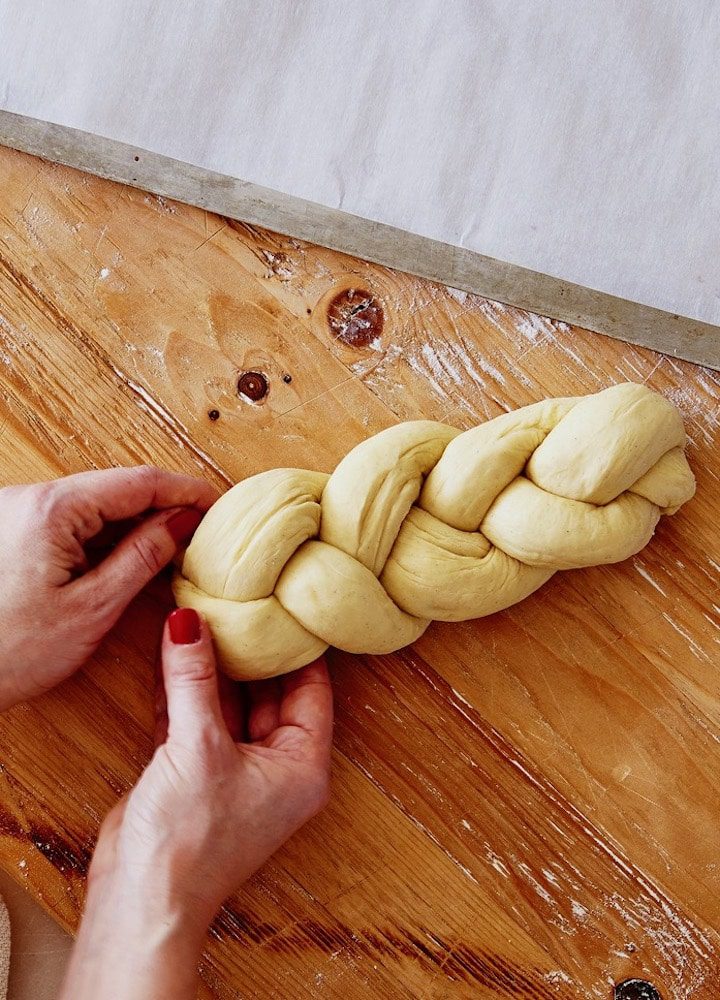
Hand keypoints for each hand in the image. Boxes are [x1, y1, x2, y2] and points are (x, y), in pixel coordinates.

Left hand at [0, 467, 217, 709]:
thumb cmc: (6, 654)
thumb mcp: (90, 609)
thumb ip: (142, 558)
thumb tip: (181, 524)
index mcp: (51, 509)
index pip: (138, 481)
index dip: (185, 490)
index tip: (218, 505)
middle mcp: (28, 498)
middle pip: (115, 488)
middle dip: (162, 507)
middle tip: (202, 533)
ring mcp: (13, 512)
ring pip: (92, 505)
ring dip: (132, 524)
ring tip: (172, 551)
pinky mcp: (8, 531)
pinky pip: (67, 520)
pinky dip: (102, 536)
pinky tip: (127, 559)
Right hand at [62, 610, 332, 999]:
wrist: (141, 901)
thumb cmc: (190, 841)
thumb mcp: (198, 746)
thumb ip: (194, 679)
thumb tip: (190, 621)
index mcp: (302, 766)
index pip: (312, 690)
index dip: (298, 646)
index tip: (286, 601)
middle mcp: (276, 767)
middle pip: (270, 693)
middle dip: (251, 651)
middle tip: (240, 600)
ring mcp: (235, 770)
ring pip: (231, 703)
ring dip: (214, 667)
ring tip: (204, 614)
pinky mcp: (196, 773)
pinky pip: (199, 718)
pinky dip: (187, 689)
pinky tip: (176, 650)